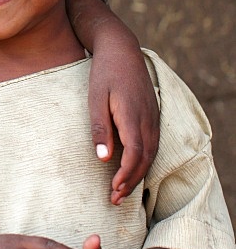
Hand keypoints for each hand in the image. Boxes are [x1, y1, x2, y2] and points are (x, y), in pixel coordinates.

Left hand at [67, 0, 159, 203]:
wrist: (121, 49)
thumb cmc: (104, 72)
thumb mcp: (95, 98)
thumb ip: (100, 128)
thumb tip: (103, 158)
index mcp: (132, 116)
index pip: (134, 156)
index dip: (125, 176)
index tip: (112, 191)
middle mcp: (147, 119)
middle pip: (145, 159)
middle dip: (131, 182)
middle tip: (115, 199)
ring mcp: (153, 117)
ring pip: (151, 153)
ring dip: (138, 174)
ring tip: (121, 189)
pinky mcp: (152, 114)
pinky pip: (152, 144)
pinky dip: (143, 161)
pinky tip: (132, 168)